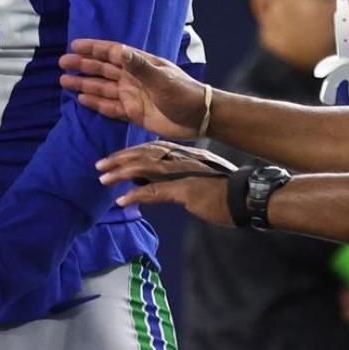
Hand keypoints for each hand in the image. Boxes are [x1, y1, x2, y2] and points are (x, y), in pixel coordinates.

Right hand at [60, 39, 207, 139]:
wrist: (199, 117)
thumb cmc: (184, 93)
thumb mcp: (162, 79)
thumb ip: (140, 67)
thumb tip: (120, 51)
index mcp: (140, 64)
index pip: (112, 53)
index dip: (93, 49)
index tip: (74, 45)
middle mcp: (133, 78)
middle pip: (103, 69)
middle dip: (83, 65)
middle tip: (62, 63)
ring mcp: (132, 95)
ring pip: (102, 88)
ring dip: (84, 84)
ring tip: (64, 81)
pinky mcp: (133, 112)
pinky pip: (110, 107)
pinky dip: (96, 103)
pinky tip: (82, 99)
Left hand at [97, 141, 236, 224]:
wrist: (248, 196)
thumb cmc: (226, 190)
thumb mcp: (199, 177)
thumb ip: (177, 177)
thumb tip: (153, 185)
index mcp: (185, 154)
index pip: (151, 149)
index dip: (130, 153)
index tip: (113, 158)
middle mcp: (181, 159)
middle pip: (144, 155)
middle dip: (119, 159)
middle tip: (99, 166)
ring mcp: (183, 173)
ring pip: (145, 169)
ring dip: (121, 173)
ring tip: (103, 180)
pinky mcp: (186, 191)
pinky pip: (156, 192)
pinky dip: (137, 195)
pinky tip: (122, 200)